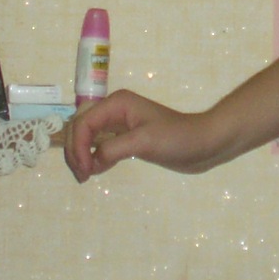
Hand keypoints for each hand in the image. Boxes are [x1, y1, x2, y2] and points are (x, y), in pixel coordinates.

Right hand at [63, 90, 217, 183]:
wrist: (204, 144)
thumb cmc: (177, 138)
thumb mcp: (144, 142)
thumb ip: (113, 149)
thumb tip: (92, 161)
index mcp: (117, 103)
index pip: (83, 123)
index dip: (78, 147)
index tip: (85, 170)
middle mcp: (114, 110)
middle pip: (79, 126)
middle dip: (74, 150)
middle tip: (81, 175)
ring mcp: (119, 124)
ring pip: (87, 136)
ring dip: (80, 154)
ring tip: (84, 176)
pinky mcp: (126, 138)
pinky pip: (99, 145)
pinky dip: (93, 157)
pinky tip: (95, 171)